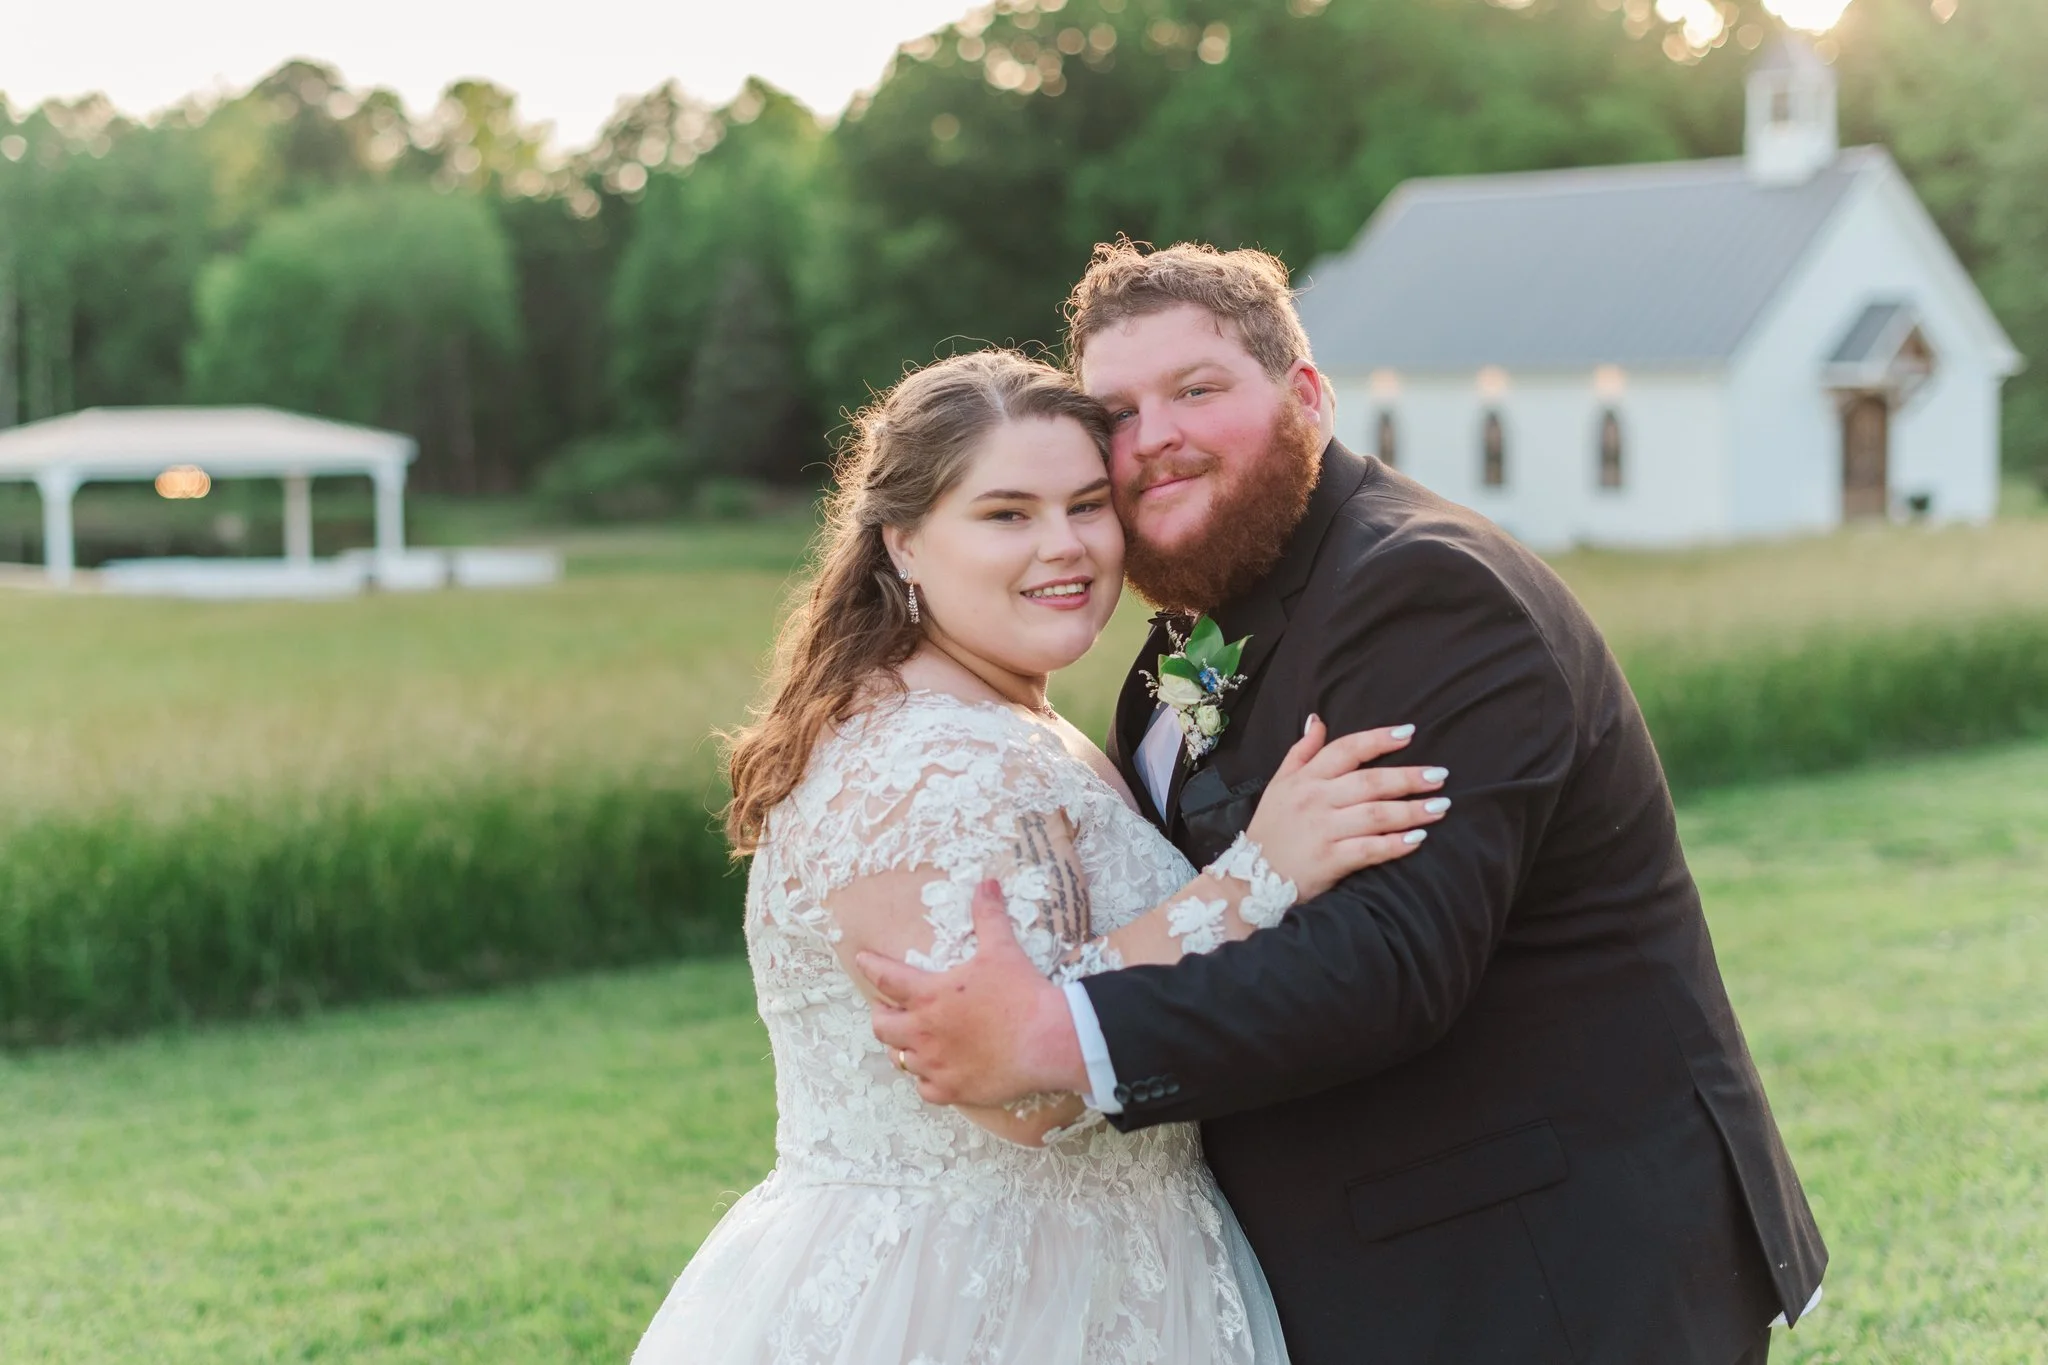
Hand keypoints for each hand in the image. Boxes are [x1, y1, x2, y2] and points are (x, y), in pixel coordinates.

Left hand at [858, 880, 1088, 1106]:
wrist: (1048, 1039)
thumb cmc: (1022, 993)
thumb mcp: (1001, 949)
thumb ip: (988, 915)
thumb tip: (987, 882)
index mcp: (930, 995)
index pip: (886, 979)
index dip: (871, 967)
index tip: (862, 961)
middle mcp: (924, 1031)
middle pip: (882, 1026)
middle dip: (881, 1015)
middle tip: (889, 1009)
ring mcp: (936, 1064)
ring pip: (900, 1060)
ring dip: (902, 1048)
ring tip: (911, 1041)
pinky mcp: (953, 1090)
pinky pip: (924, 1090)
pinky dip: (926, 1080)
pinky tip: (935, 1072)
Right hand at [1245, 716, 1447, 899]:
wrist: (1248, 881)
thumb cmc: (1270, 831)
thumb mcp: (1278, 785)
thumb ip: (1301, 753)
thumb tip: (1318, 720)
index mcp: (1304, 779)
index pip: (1346, 750)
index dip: (1379, 739)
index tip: (1410, 733)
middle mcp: (1314, 800)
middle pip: (1369, 782)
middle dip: (1408, 777)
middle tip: (1440, 775)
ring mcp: (1321, 830)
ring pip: (1374, 814)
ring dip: (1411, 810)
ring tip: (1440, 806)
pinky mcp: (1328, 861)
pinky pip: (1368, 849)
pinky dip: (1394, 844)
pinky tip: (1417, 839)